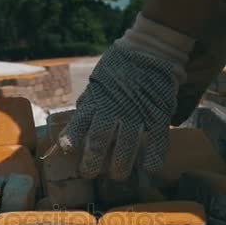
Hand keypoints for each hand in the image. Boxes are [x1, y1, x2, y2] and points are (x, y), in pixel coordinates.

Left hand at [57, 42, 178, 179]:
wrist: (150, 48)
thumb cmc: (120, 66)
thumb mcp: (98, 83)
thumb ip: (89, 104)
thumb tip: (75, 126)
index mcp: (97, 100)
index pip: (79, 125)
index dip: (71, 141)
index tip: (67, 152)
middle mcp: (114, 108)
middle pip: (99, 140)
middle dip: (92, 161)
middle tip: (89, 174)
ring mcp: (137, 112)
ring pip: (126, 145)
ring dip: (120, 164)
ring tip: (117, 176)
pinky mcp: (158, 113)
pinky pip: (158, 139)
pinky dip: (154, 157)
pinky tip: (150, 170)